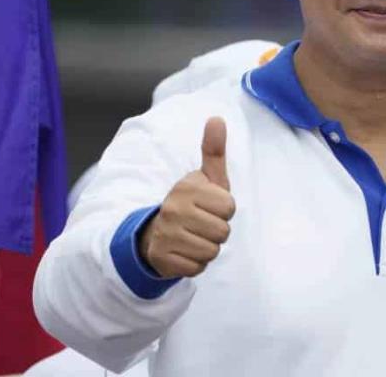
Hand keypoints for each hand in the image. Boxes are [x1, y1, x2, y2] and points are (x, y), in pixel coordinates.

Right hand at [139, 117, 234, 278]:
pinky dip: (194, 264)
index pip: (229, 207)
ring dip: (207, 249)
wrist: (156, 234)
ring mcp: (166, 235)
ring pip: (211, 252)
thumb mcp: (205, 178)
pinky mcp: (163, 259)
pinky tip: (184, 252)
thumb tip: (217, 118)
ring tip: (192, 238)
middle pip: (223, 232)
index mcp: (187, 188)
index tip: (209, 207)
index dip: (224, 210)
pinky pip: (197, 268)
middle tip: (201, 225)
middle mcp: (174, 209)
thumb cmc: (191, 204)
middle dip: (217, 232)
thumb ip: (213, 150)